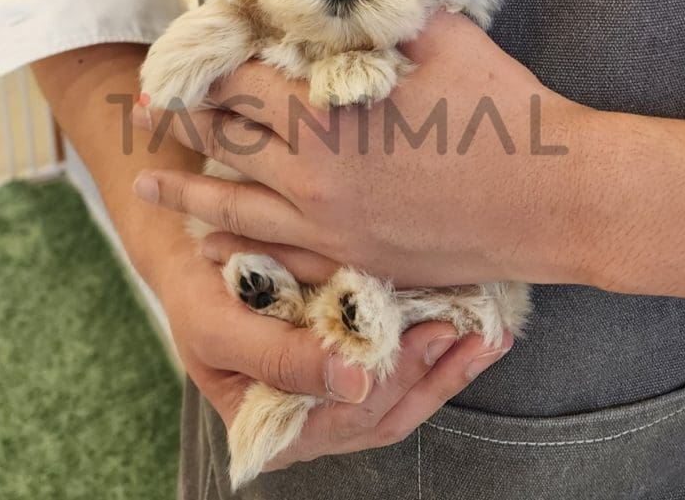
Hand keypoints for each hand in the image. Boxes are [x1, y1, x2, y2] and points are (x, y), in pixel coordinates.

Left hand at [134, 11, 589, 287]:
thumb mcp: (441, 36)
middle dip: (182, 119)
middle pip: (224, 141)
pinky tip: (211, 244)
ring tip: (147, 182)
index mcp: (327, 113)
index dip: (201, 63)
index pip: (236, 81)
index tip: (180, 51)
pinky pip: (276, 253)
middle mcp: (313, 174)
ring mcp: (330, 224)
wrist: (557, 200)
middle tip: (146, 108)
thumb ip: (381, 12)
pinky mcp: (354, 257)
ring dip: (188, 188)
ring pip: (236, 204)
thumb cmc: (506, 110)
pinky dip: (235, 244)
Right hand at [148, 234, 512, 472]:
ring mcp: (338, 390)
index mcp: (277, 428)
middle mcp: (314, 419)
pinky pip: (402, 365)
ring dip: (449, 367)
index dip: (393, 382)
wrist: (193, 255)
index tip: (430, 337)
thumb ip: (278, 359)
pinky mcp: (355, 358)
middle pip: (386, 413)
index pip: (348, 421)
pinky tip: (474, 325)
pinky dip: (439, 348)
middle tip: (473, 329)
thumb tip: (352, 384)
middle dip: (433, 374)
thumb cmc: (197, 294)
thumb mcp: (219, 327)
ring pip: (404, 397)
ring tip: (491, 333)